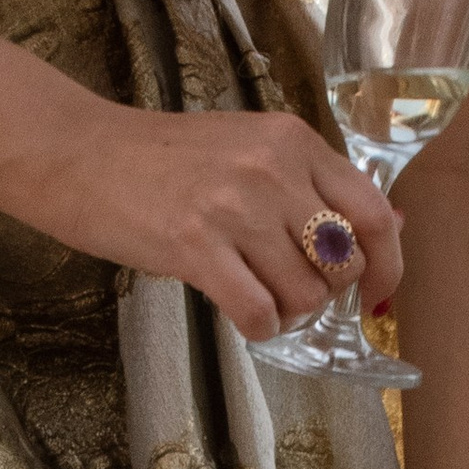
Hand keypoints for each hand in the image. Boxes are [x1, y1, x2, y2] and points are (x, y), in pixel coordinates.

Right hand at [38, 106, 398, 340]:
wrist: (79, 154)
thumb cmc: (163, 158)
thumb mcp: (250, 149)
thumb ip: (313, 184)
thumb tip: (389, 226)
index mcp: (293, 142)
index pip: (373, 213)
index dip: (387, 265)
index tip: (376, 294)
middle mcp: (272, 169)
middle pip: (343, 263)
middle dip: (325, 291)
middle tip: (289, 287)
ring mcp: (234, 207)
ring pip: (304, 294)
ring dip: (287, 312)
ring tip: (255, 294)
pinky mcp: (195, 246)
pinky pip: (259, 312)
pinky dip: (258, 326)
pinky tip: (238, 311)